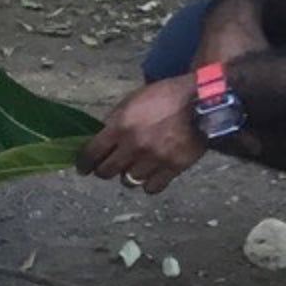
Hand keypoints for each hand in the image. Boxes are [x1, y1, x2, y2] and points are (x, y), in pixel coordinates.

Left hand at [75, 78, 205, 193]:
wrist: (202, 102)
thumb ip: (114, 121)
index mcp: (120, 126)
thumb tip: (99, 137)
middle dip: (103, 170)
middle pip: (106, 171)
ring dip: (127, 176)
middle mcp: (134, 146)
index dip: (83, 164)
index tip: (82, 168)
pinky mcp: (173, 168)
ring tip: (132, 168)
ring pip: (128, 181)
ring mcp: (154, 159)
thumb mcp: (132, 101)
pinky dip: (148, 184)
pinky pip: (152, 188)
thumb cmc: (166, 97)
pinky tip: (150, 175)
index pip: (91, 153)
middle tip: (107, 167)